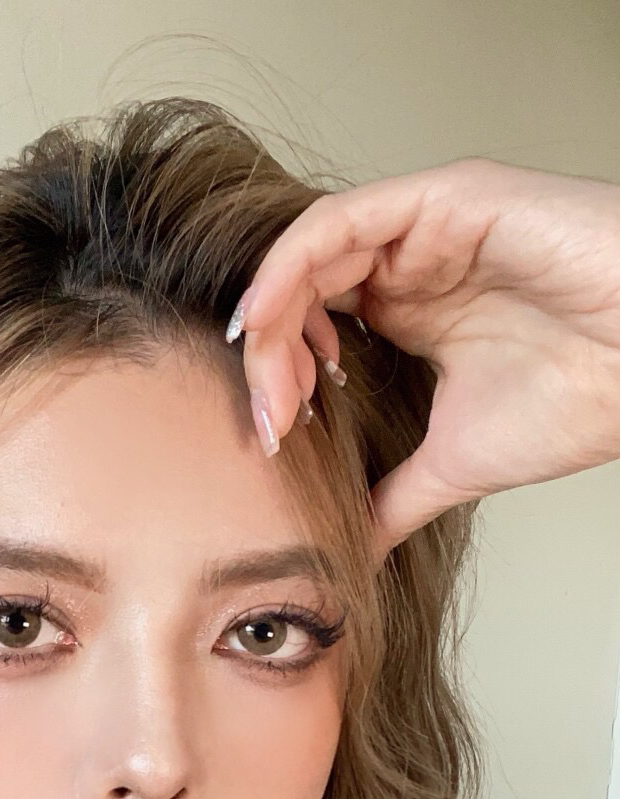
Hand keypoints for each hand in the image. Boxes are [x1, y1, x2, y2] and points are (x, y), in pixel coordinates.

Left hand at [228, 156, 619, 549]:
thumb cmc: (581, 397)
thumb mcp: (453, 464)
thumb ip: (391, 499)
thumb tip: (351, 553)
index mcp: (409, 309)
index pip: (310, 326)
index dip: (279, 377)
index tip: (275, 440)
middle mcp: (410, 261)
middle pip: (299, 292)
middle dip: (267, 358)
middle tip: (270, 420)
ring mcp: (424, 227)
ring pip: (309, 256)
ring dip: (273, 322)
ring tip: (275, 386)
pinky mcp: (445, 198)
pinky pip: (338, 221)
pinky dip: (288, 267)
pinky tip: (265, 319)